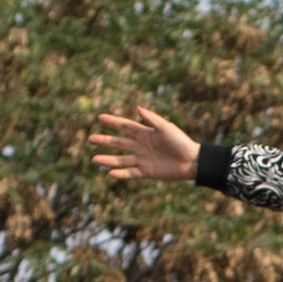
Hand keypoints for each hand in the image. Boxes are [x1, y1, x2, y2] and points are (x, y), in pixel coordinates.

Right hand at [88, 99, 202, 189]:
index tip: (100, 118)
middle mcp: (141, 146)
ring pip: (121, 159)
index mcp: (145, 133)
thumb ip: (152, 119)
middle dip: (105, 141)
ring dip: (108, 159)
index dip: (113, 122)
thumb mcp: (166, 128)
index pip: (125, 126)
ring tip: (94, 159)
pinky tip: (110, 173)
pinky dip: (121, 174)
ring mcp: (143, 159)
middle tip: (90, 138)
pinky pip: (131, 173)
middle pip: (119, 143)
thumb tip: (137, 108)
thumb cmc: (181, 141)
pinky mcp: (147, 172)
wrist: (192, 161)